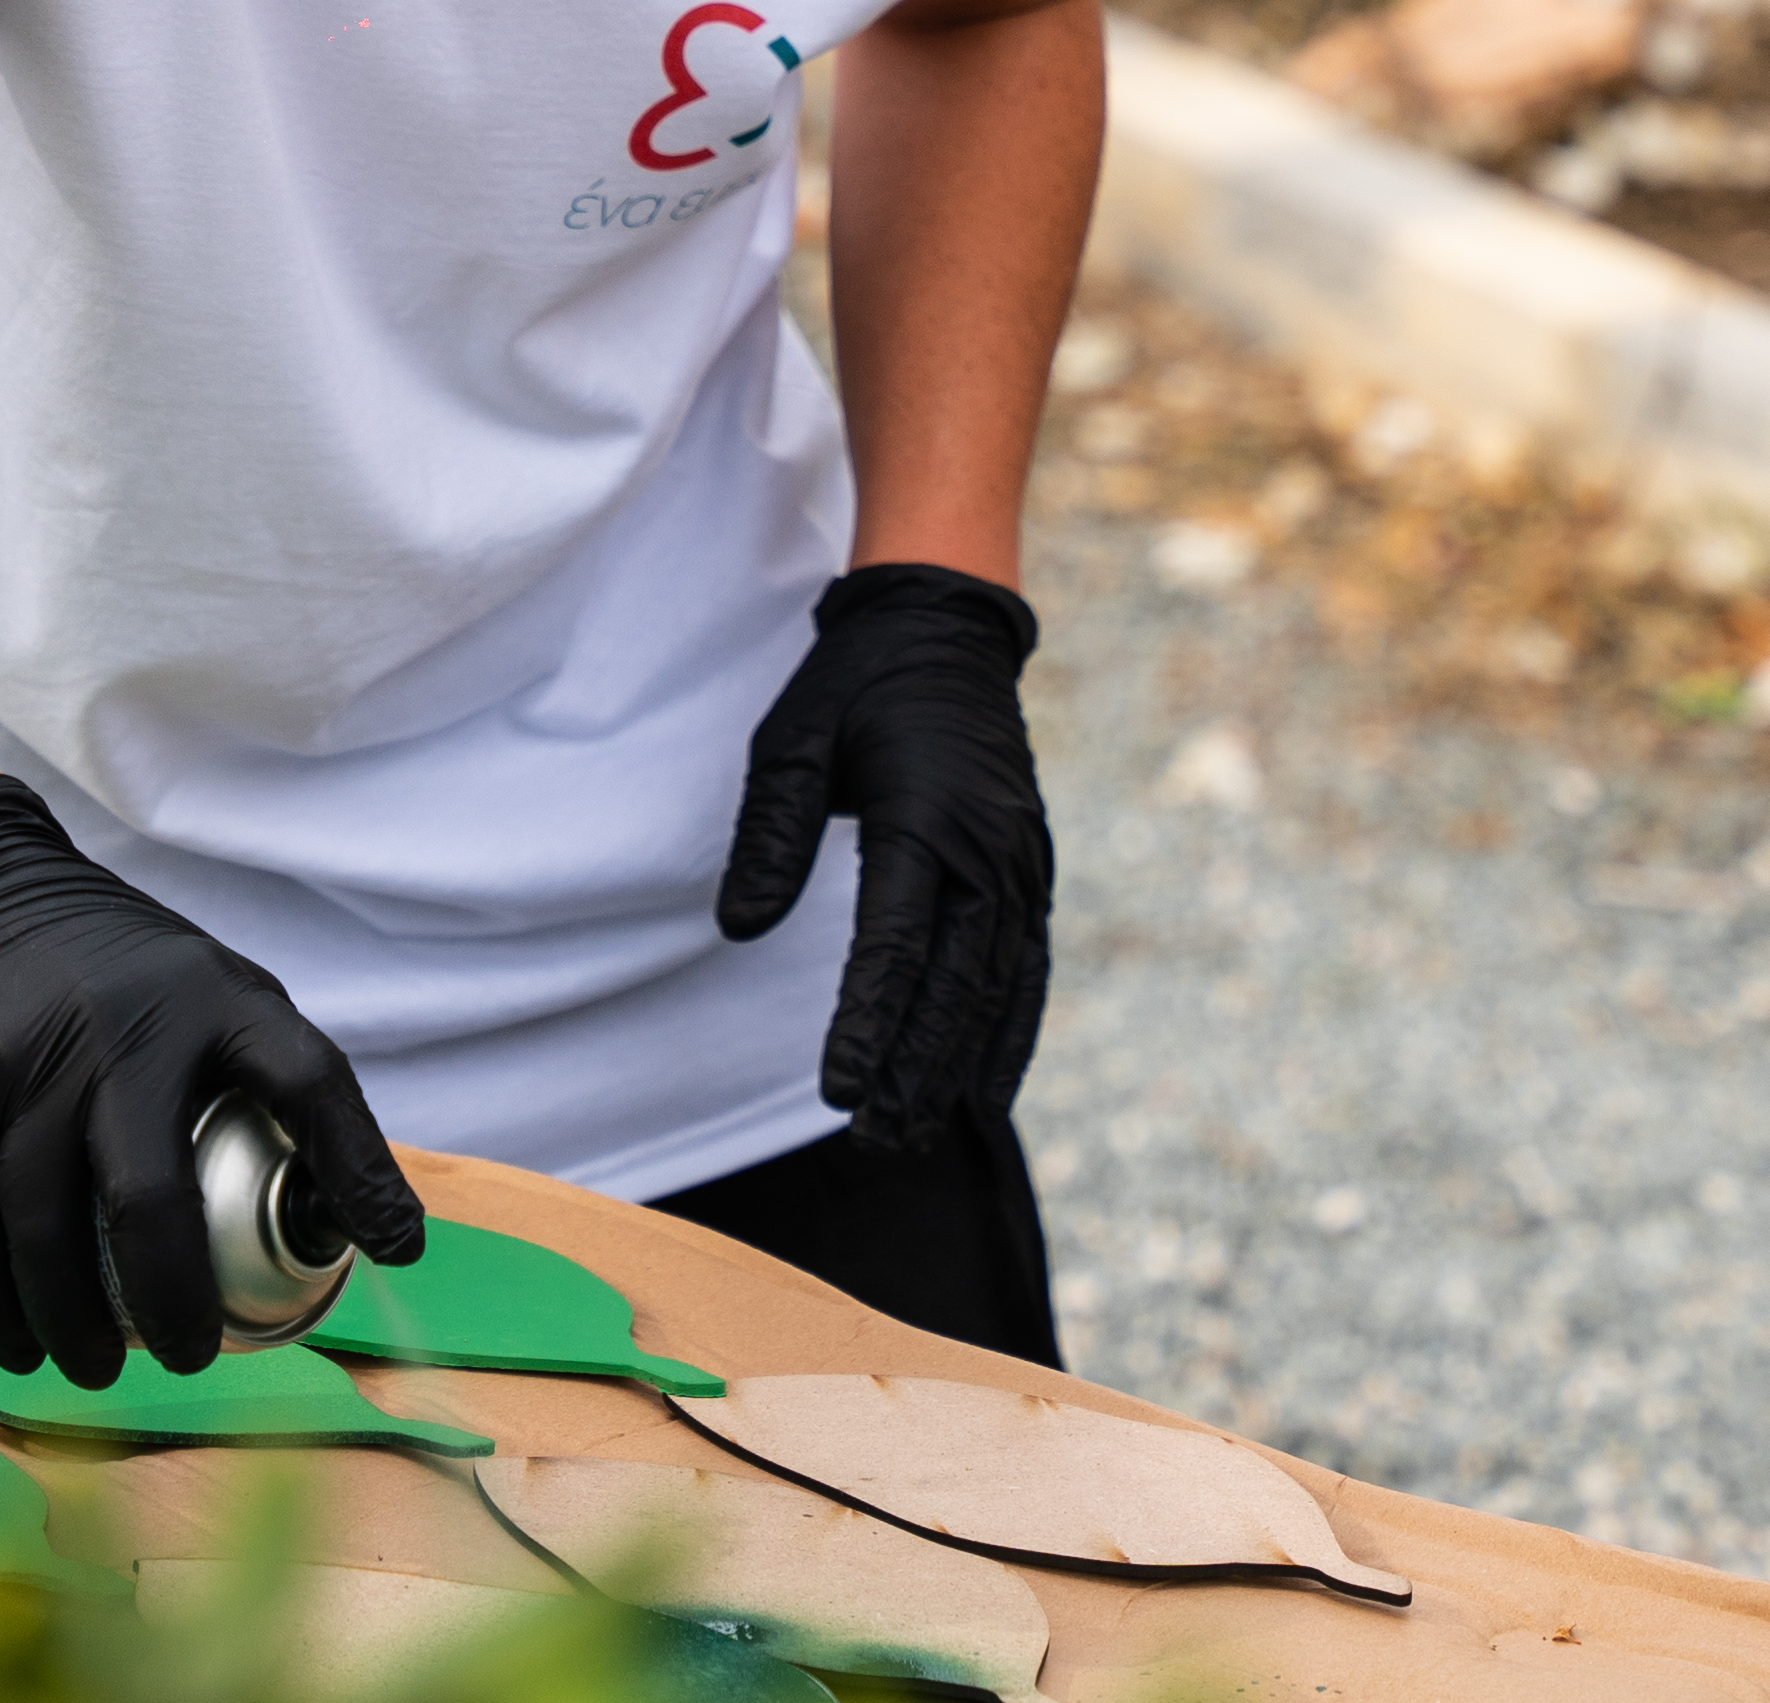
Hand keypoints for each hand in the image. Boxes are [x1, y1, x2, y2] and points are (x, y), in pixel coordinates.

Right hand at [0, 772, 426, 1382]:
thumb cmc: (113, 972)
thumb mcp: (207, 987)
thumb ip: (265, 1076)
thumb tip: (334, 1212)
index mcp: (213, 999)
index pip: (308, 1079)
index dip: (358, 1168)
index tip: (392, 1246)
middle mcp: (122, 1030)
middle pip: (150, 1194)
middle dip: (174, 1298)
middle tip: (190, 1356)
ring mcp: (26, 1064)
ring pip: (46, 1227)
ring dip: (73, 1321)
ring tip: (99, 1369)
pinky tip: (20, 1344)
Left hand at [716, 562, 1050, 1147]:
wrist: (946, 628)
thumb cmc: (856, 686)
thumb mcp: (792, 742)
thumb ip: (770, 836)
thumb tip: (739, 929)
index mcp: (924, 815)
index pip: (896, 944)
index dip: (868, 1024)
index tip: (840, 1093)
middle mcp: (986, 848)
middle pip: (954, 984)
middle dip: (915, 1069)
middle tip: (876, 1141)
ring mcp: (1019, 862)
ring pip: (997, 986)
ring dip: (959, 1065)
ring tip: (918, 1133)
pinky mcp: (1030, 869)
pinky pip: (1028, 966)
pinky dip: (1011, 1031)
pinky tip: (986, 1088)